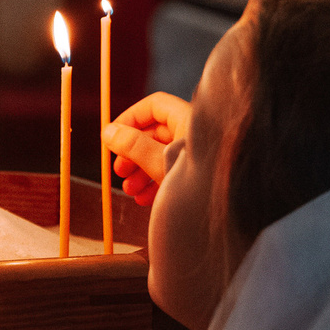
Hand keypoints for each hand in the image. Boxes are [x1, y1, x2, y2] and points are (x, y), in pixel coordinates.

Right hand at [102, 92, 189, 206]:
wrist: (220, 222)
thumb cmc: (196, 189)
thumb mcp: (159, 164)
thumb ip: (133, 146)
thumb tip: (108, 131)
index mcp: (190, 122)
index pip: (155, 106)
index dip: (130, 119)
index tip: (112, 136)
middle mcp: (195, 136)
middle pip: (155, 133)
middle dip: (133, 152)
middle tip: (119, 170)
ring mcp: (197, 157)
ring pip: (161, 155)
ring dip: (140, 171)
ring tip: (129, 190)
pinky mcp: (199, 178)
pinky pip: (172, 172)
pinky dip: (154, 182)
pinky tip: (143, 199)